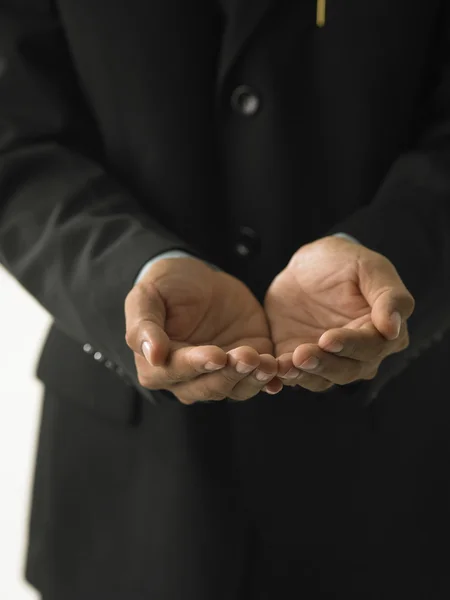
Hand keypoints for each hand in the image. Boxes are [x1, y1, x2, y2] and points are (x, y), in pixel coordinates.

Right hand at [125, 257, 281, 403]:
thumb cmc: (165, 287)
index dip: (196, 364)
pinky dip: (269, 379)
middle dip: (230, 374)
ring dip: (252, 379)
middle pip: (209, 387)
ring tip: (267, 362)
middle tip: (247, 356)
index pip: (177, 371)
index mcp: (157, 367)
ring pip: (236, 388)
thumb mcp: (146, 297)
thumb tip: (151, 354)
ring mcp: (219, 375)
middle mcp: (188, 379)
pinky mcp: (246, 367)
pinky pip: (258, 380)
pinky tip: (278, 372)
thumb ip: (144, 325)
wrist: (198, 280)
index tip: (216, 355)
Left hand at [265, 236, 414, 391]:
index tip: (329, 339)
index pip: (371, 347)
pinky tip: (273, 368)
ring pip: (320, 378)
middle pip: (346, 370)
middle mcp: (359, 355)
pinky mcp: (299, 362)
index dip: (351, 345)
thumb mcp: (369, 267)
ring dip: (303, 374)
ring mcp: (328, 361)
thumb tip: (393, 329)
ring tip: (285, 364)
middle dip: (324, 364)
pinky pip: (293, 375)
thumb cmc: (344, 261)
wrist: (305, 267)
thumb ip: (388, 296)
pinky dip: (283, 375)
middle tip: (302, 354)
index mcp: (383, 333)